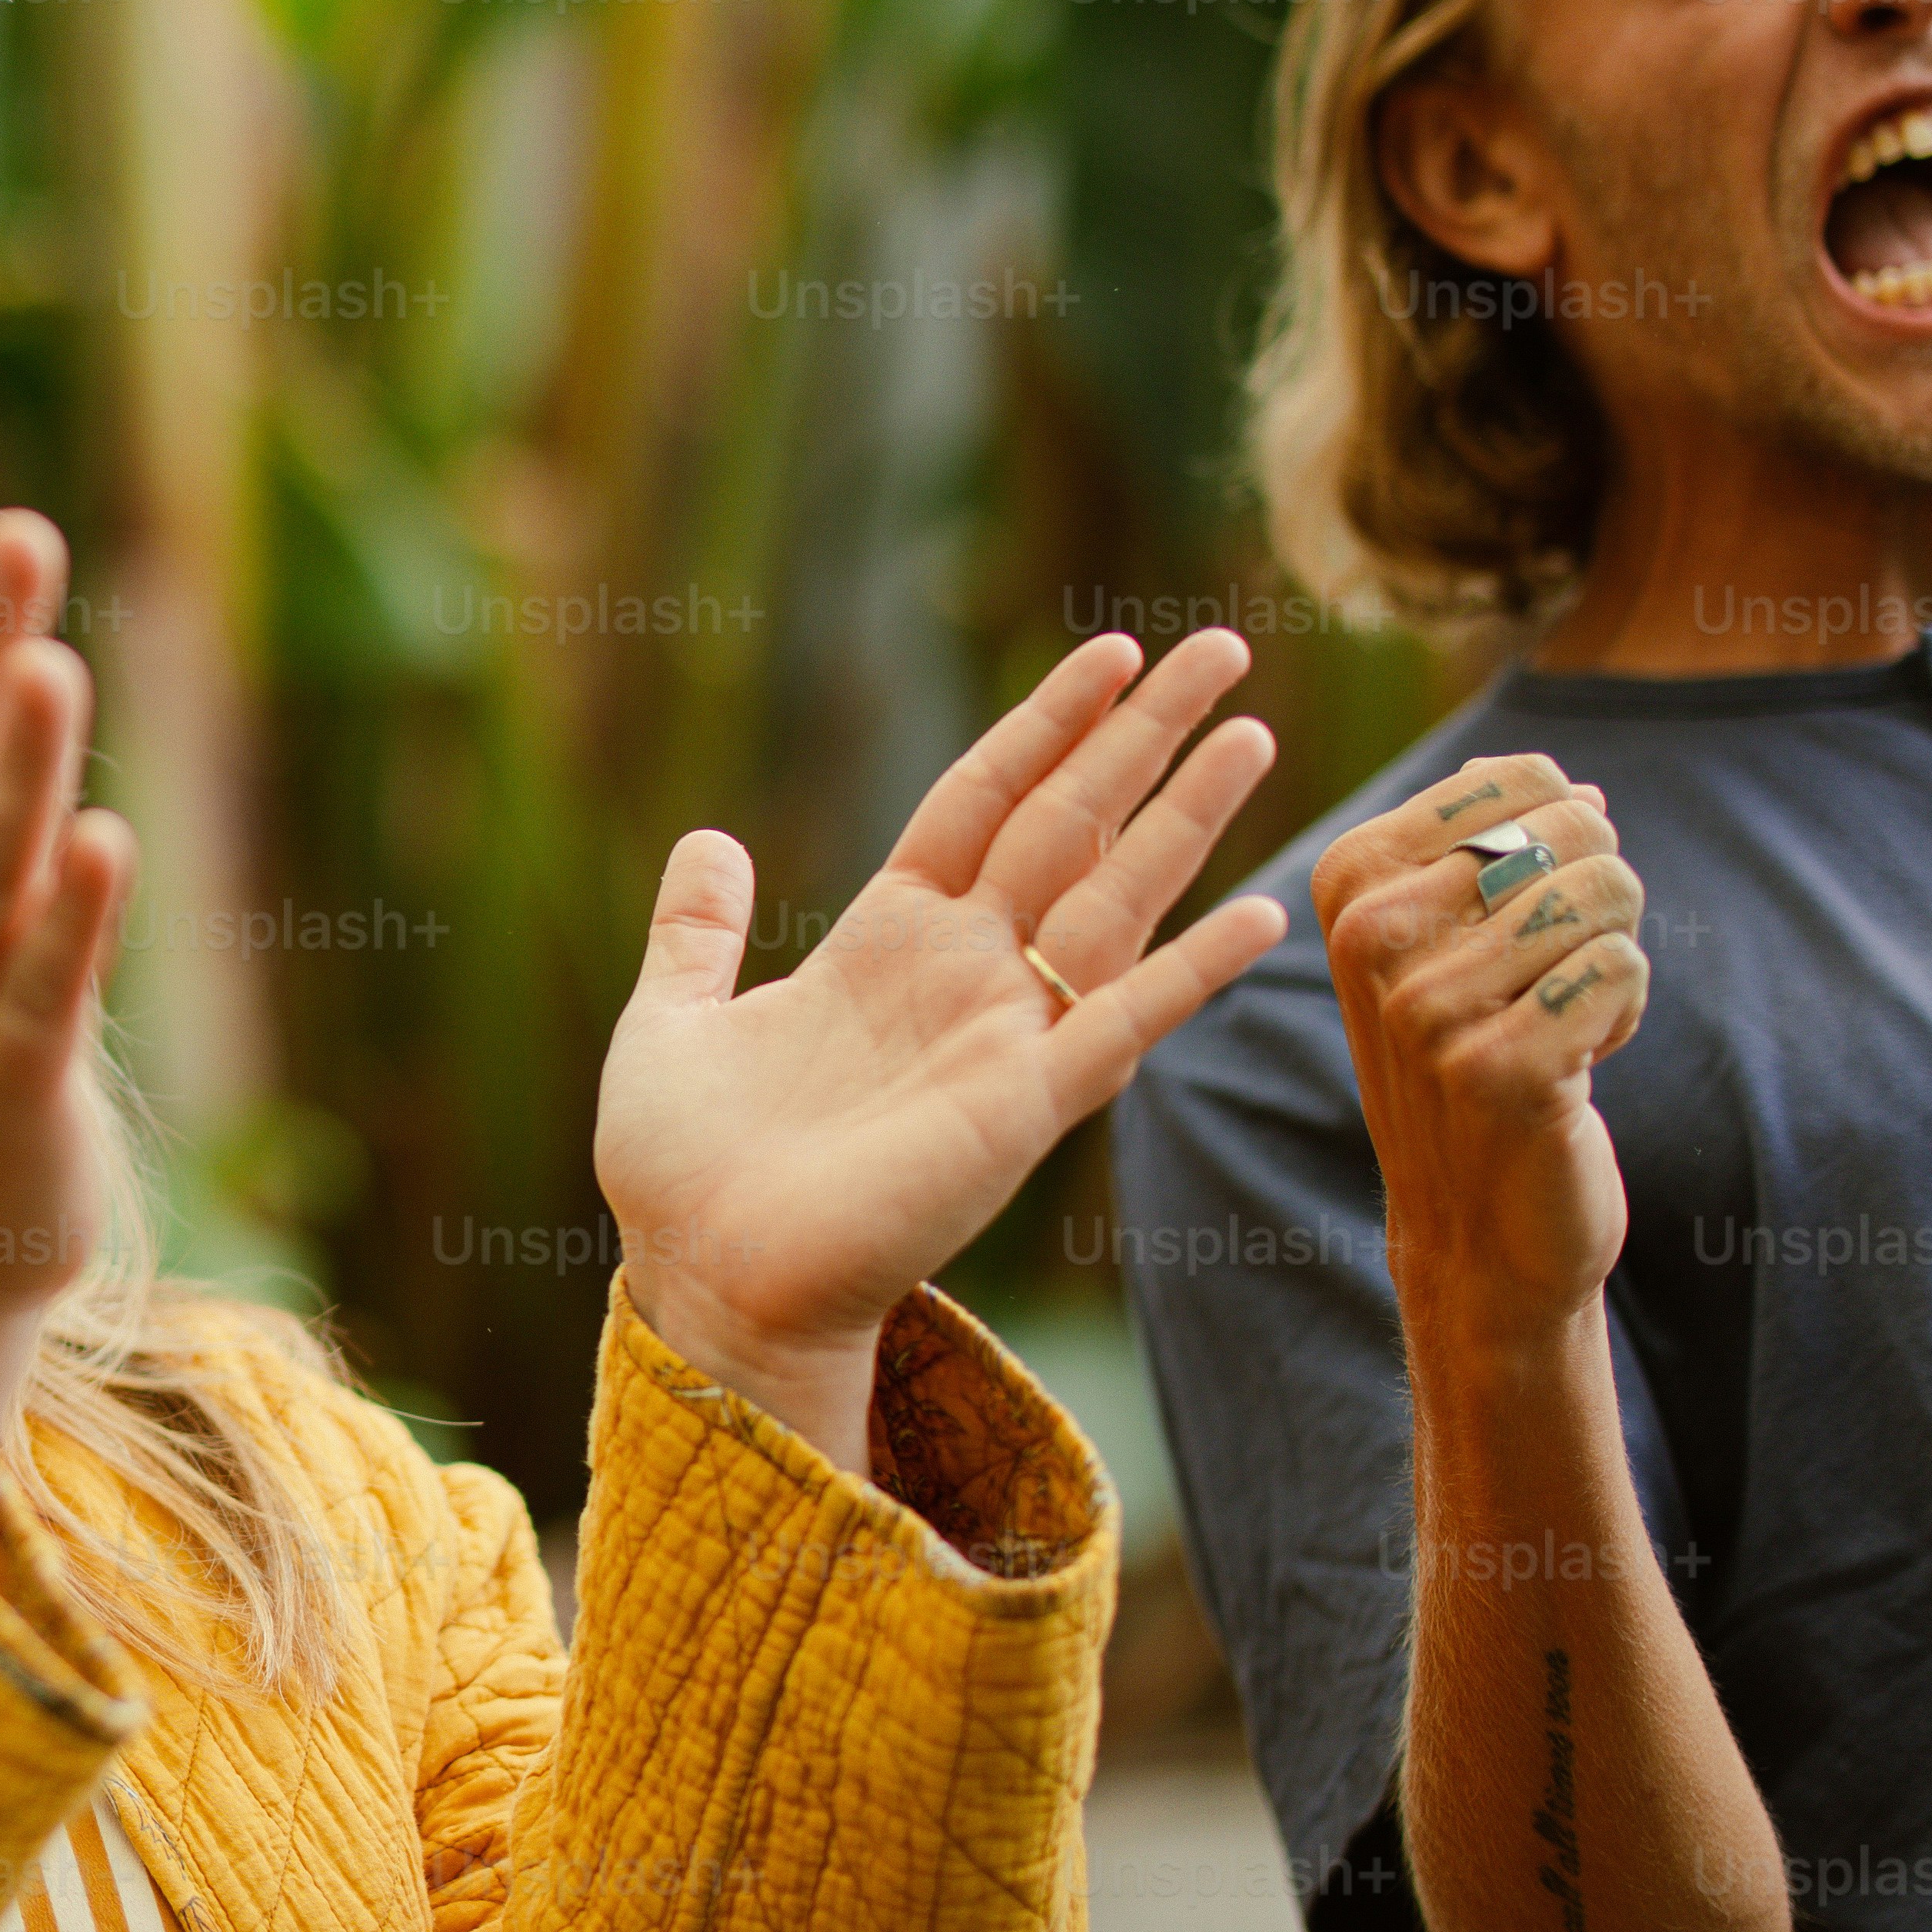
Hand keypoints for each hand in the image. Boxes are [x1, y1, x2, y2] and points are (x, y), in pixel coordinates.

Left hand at [596, 629, 1286, 1465]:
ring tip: (1253, 732)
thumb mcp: (670, 1019)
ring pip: (1115, 898)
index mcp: (887, 943)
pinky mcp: (1023, 1105)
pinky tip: (1261, 913)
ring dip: (1185, 818)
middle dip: (1143, 736)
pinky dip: (1191, 970)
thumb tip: (711, 840)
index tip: (1111, 656)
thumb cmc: (684, 1171)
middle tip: (1221, 649)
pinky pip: (1122, 1021)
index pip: (984, 801)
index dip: (1047, 726)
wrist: (706, 1282)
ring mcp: (1003, 1035)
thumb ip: (697, 931)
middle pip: (1071, 823)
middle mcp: (961, 975)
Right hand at [1309, 751, 1643, 1340]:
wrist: (1472, 1229)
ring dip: (1611, 959)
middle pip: (1574, 828)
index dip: (1567, 836)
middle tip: (1554, 973)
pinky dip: (1623, 1013)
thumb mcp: (1449, 942)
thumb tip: (1576, 785)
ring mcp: (1427, 1007)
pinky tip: (1575, 1063)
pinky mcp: (1497, 1069)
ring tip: (1558, 1021)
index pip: (1524, 778)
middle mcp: (1372, 936)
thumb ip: (1496, 850)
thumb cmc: (1469, 1066)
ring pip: (1605, 895)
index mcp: (1351, 880)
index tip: (1522, 915)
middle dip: (1600, 893)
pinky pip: (1621, 970)